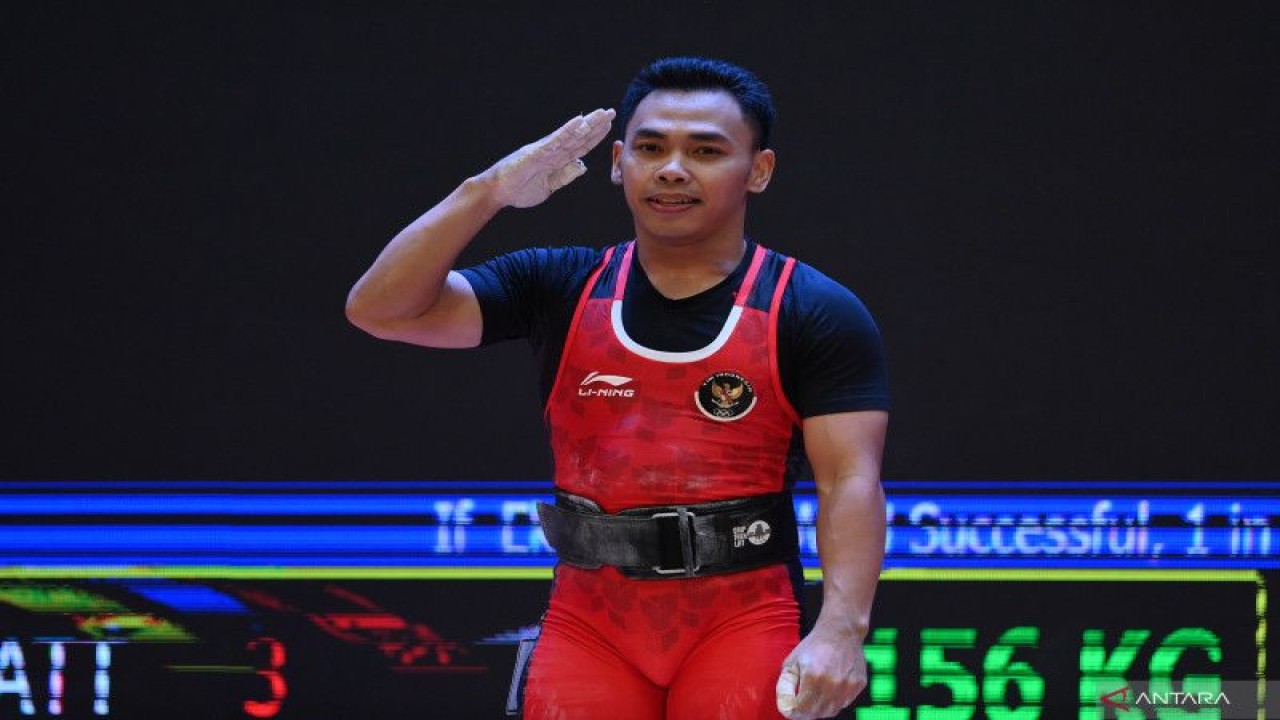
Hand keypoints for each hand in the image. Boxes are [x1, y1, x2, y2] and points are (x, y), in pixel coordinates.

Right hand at [482, 108, 614, 208]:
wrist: (499, 192)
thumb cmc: (519, 189)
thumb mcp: (549, 187)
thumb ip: (565, 176)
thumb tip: (582, 165)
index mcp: (556, 160)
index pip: (580, 146)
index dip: (594, 137)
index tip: (608, 127)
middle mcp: (553, 151)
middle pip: (579, 136)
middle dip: (595, 125)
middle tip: (611, 112)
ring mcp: (546, 149)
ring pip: (571, 135)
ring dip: (587, 124)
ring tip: (602, 113)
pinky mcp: (537, 151)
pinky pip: (556, 139)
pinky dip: (568, 130)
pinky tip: (580, 121)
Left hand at [775, 627, 866, 718]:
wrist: (841, 631)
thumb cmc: (814, 646)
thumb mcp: (791, 662)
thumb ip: (785, 686)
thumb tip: (785, 705)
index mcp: (813, 677)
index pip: (801, 709)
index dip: (792, 711)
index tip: (790, 708)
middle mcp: (832, 684)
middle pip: (816, 713)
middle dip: (805, 713)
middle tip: (800, 705)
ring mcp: (847, 686)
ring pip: (830, 711)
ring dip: (820, 709)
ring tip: (814, 697)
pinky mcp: (858, 686)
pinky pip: (843, 703)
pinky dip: (834, 702)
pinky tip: (829, 689)